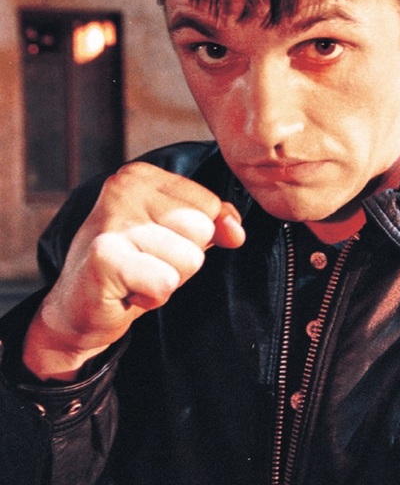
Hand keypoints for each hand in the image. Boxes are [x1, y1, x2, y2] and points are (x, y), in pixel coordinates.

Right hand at [23, 162, 244, 379]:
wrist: (78, 308)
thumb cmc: (132, 267)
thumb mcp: (177, 236)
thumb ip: (213, 222)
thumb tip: (236, 231)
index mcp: (141, 175)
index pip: (209, 206)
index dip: (193, 238)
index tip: (157, 246)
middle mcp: (123, 188)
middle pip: (202, 229)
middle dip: (183, 259)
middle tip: (146, 265)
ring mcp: (112, 220)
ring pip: (190, 258)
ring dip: (168, 280)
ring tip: (136, 277)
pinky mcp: (105, 256)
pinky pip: (166, 282)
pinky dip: (153, 297)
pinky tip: (127, 291)